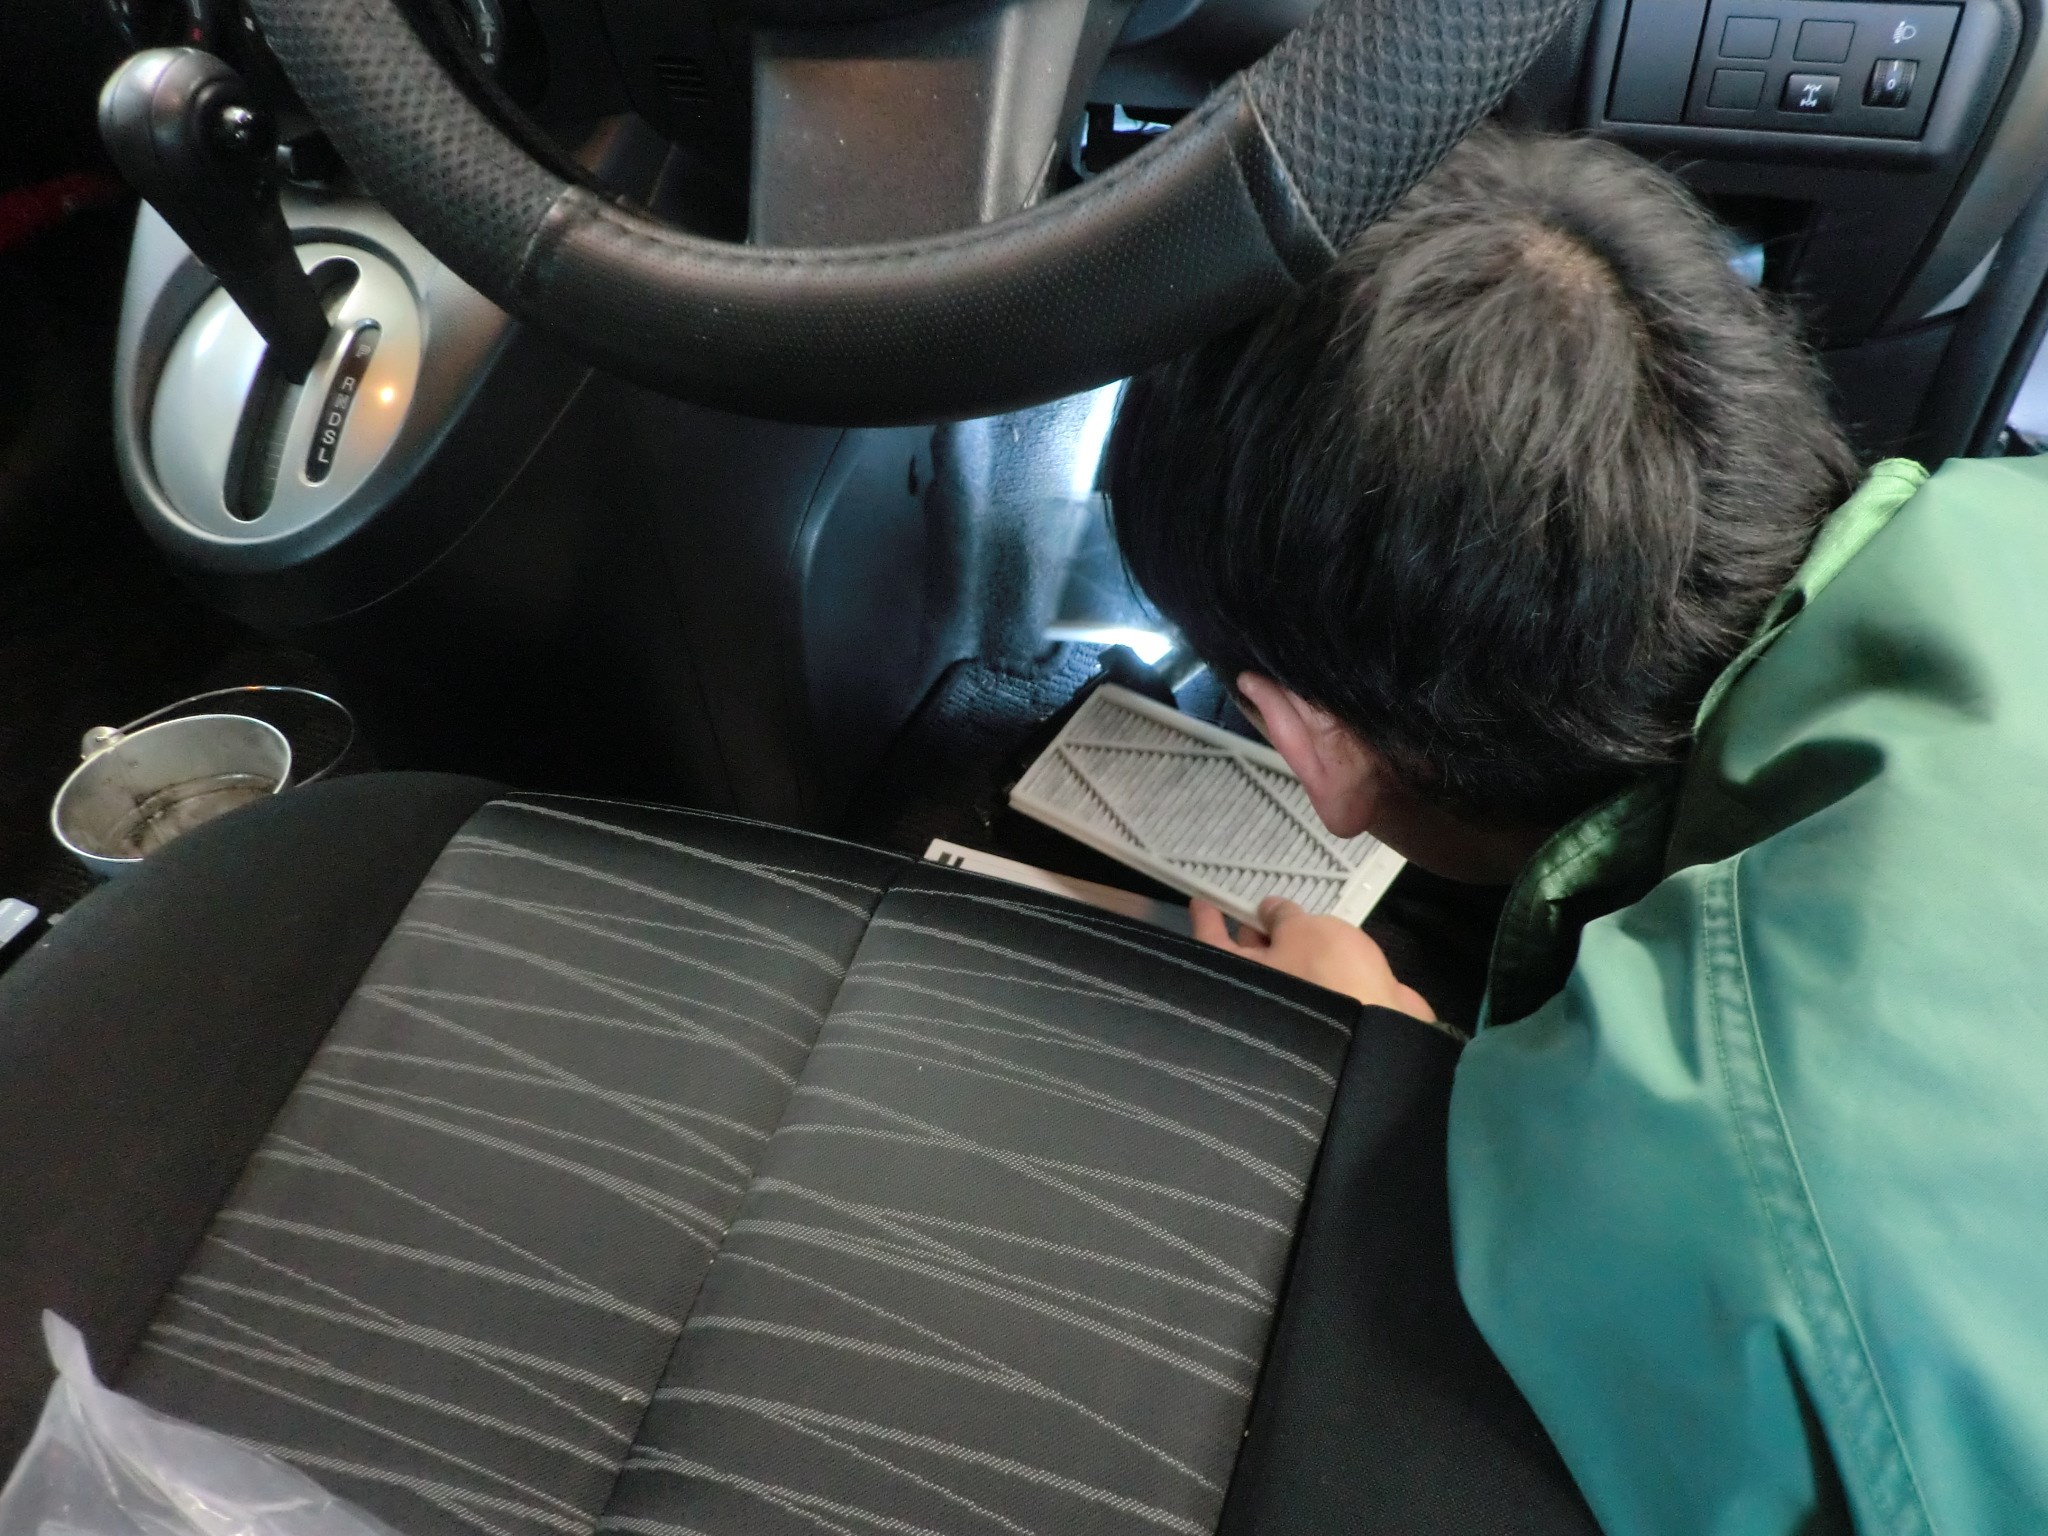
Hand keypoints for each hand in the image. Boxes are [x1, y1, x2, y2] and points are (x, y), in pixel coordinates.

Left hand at [1191, 897, 1435, 1020]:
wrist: (1377, 1034)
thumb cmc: (1328, 976)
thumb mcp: (1304, 931)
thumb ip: (1283, 917)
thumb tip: (1268, 911)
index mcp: (1240, 979)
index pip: (1212, 943)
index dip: (1206, 919)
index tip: (1200, 898)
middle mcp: (1257, 1000)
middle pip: (1248, 957)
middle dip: (1252, 930)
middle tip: (1258, 901)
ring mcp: (1292, 1012)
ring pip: (1285, 970)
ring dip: (1291, 945)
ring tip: (1298, 916)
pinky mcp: (1326, 1020)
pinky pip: (1314, 983)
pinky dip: (1318, 964)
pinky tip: (1329, 945)